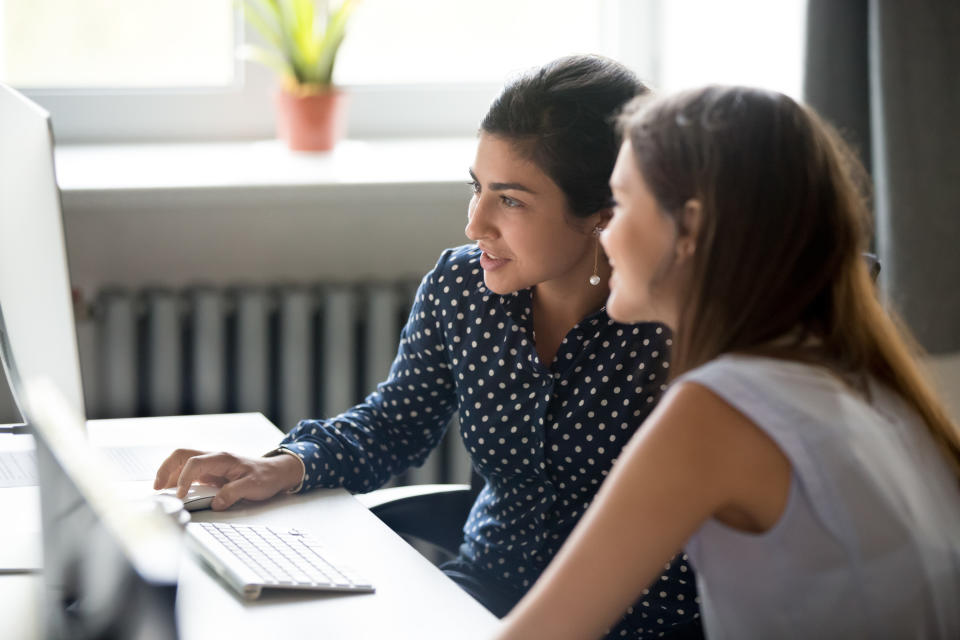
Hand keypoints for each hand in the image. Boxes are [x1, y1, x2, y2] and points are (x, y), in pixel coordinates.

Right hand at [153, 449, 303, 510]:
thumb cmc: (266, 477)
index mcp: (222, 458)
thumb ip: (233, 494)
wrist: (276, 472)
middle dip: (165, 468)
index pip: (194, 463)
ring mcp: (210, 464)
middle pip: (181, 454)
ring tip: (159, 490)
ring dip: (168, 473)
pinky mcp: (210, 473)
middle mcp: (213, 458)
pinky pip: (188, 472)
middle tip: (157, 487)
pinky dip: (176, 479)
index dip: (183, 478)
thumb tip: (216, 503)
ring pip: (182, 461)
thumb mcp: (253, 487)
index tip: (179, 495)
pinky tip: (173, 491)